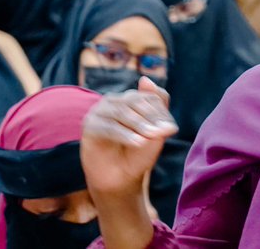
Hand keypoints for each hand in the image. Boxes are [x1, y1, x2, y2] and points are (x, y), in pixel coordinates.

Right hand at [81, 77, 177, 197]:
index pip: (149, 97)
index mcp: (131, 99)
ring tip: (151, 137)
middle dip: (150, 117)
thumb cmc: (139, 154)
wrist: (121, 179)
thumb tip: (146, 79)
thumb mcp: (155, 132)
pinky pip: (108, 126)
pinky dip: (125, 134)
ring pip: (121, 112)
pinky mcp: (89, 126)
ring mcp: (99, 111)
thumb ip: (157, 107)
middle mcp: (114, 101)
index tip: (170, 129)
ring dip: (138, 125)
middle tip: (161, 133)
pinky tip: (138, 143)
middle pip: (134, 101)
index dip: (160, 112)